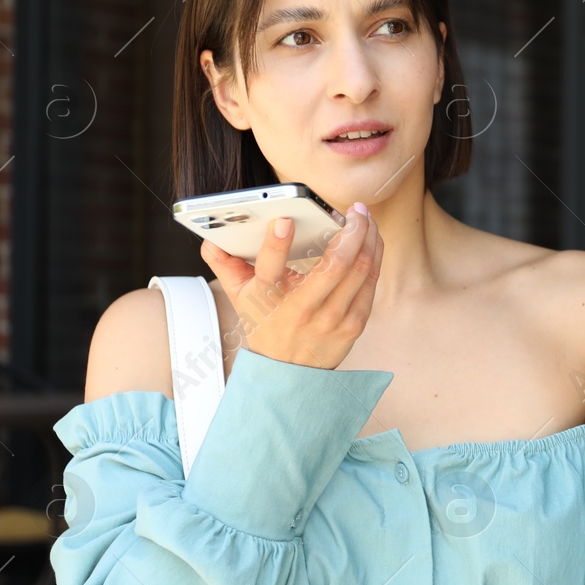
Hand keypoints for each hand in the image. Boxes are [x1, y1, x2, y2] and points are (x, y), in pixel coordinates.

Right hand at [200, 202, 382, 370]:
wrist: (287, 374)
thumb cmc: (266, 326)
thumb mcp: (240, 298)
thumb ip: (225, 265)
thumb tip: (209, 241)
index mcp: (271, 298)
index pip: (270, 268)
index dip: (276, 243)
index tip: (284, 220)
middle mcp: (304, 309)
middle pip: (336, 264)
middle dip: (352, 230)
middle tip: (355, 209)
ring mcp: (333, 319)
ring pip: (361, 270)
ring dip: (369, 238)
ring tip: (367, 219)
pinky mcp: (354, 325)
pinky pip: (370, 284)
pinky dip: (375, 257)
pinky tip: (373, 242)